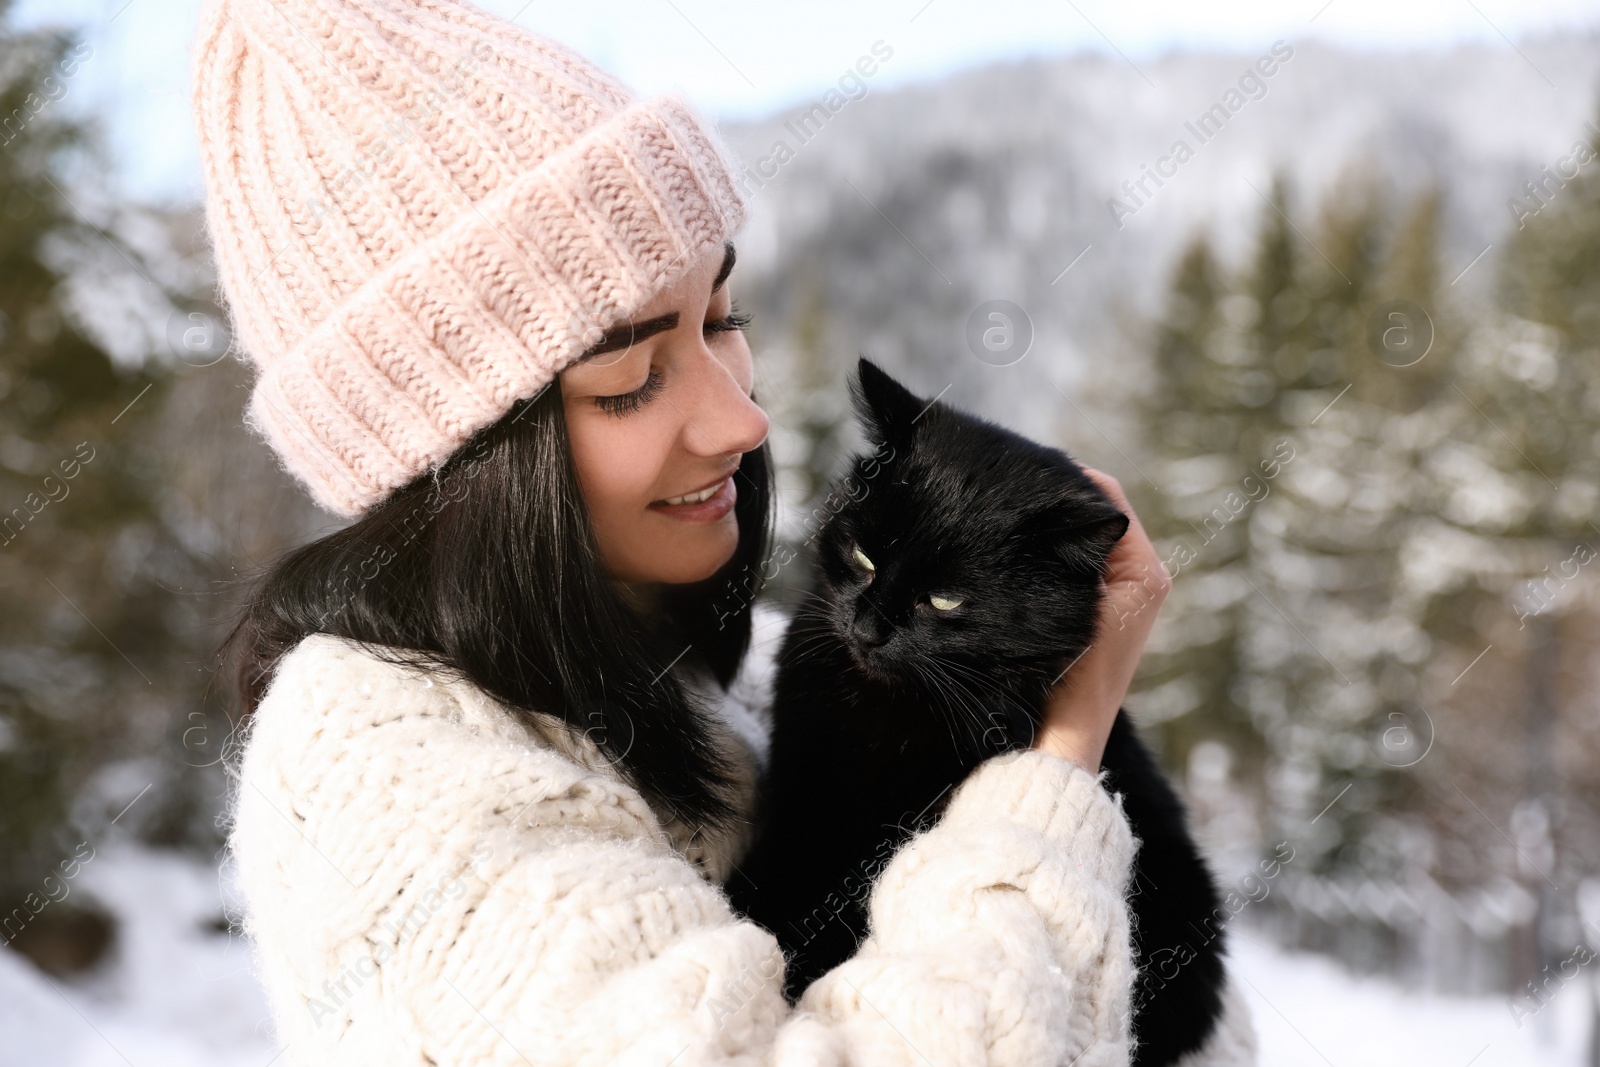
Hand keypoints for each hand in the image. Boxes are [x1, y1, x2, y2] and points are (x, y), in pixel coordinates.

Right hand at [1031, 468, 1170, 771]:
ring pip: (1084, 537)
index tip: (1027, 470)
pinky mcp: (1098, 608)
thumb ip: (1078, 551)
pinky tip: (1019, 547)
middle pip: (1098, 514)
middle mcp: (1141, 577)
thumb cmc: (1071, 679)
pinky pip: (1076, 561)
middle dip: (1061, 500)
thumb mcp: (1075, 605)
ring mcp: (1120, 594)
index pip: (1108, 500)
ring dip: (1054, 525)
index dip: (1070, 479)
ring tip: (1012, 512)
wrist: (1061, 738)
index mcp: (1145, 571)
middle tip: (1013, 488)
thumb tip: (1060, 499)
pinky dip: (1052, 549)